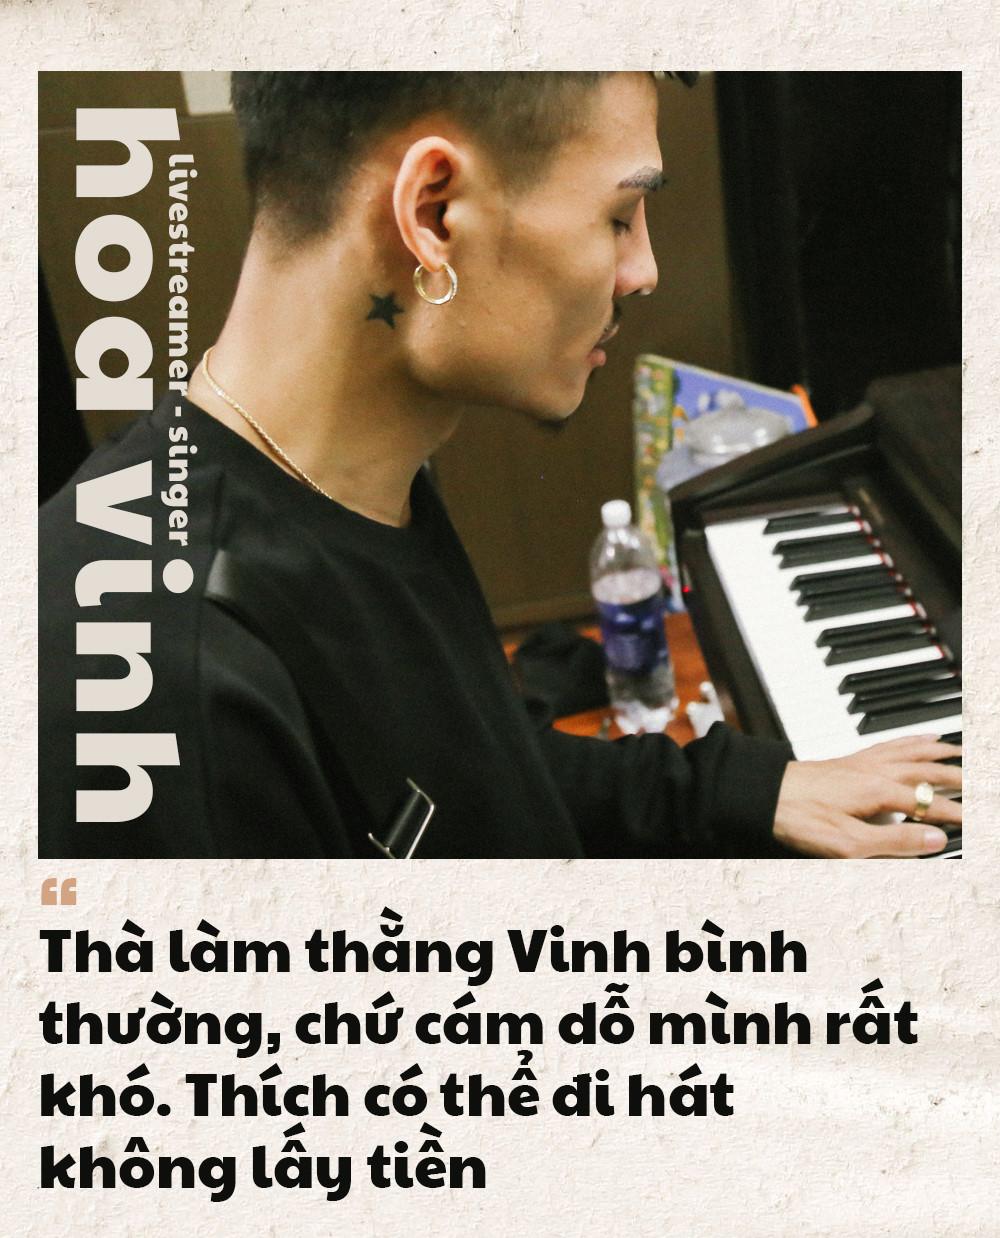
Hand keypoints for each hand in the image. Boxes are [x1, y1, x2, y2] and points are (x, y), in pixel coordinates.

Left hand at [773, 735, 960, 857]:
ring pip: (911, 751)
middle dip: (959, 777)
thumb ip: (894, 842)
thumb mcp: (849, 844)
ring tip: (960, 751)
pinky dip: (912, 740)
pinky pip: (890, 744)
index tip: (978, 821)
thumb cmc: (799, 818)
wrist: (762, 794)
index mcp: (879, 792)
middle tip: (981, 783)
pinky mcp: (850, 761)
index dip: (958, 815)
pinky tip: (917, 740)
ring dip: (940, 752)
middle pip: (927, 770)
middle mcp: (875, 771)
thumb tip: (935, 839)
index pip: (930, 805)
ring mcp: (862, 763)